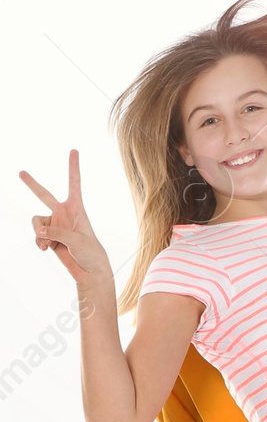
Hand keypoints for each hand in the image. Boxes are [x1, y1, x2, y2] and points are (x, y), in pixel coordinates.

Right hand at [20, 149, 112, 286]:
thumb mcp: (76, 241)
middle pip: (43, 195)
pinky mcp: (48, 236)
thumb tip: (38, 231)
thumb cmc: (90, 253)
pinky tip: (47, 250)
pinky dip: (39, 243)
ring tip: (48, 244)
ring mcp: (55, 224)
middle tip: (20, 172)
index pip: (74, 183)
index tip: (74, 150)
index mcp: (76, 209)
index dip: (73, 167)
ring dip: (38, 233)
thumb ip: (56, 233)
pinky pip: (36, 235)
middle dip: (31, 184)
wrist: (89, 271)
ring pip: (35, 221)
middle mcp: (63, 213)